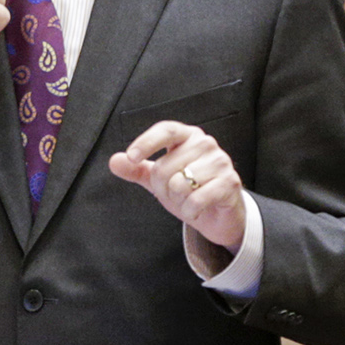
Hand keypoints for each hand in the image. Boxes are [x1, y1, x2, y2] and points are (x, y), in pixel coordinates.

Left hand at [109, 121, 245, 251]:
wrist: (219, 214)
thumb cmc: (189, 191)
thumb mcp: (159, 180)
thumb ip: (137, 170)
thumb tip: (115, 161)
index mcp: (187, 136)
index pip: (166, 130)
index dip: (147, 142)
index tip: (132, 157)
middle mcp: (205, 143)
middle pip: (165, 166)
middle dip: (162, 188)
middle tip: (175, 193)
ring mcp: (220, 161)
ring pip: (179, 184)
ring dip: (178, 201)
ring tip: (188, 200)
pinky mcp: (230, 182)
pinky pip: (196, 199)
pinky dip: (191, 210)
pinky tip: (197, 209)